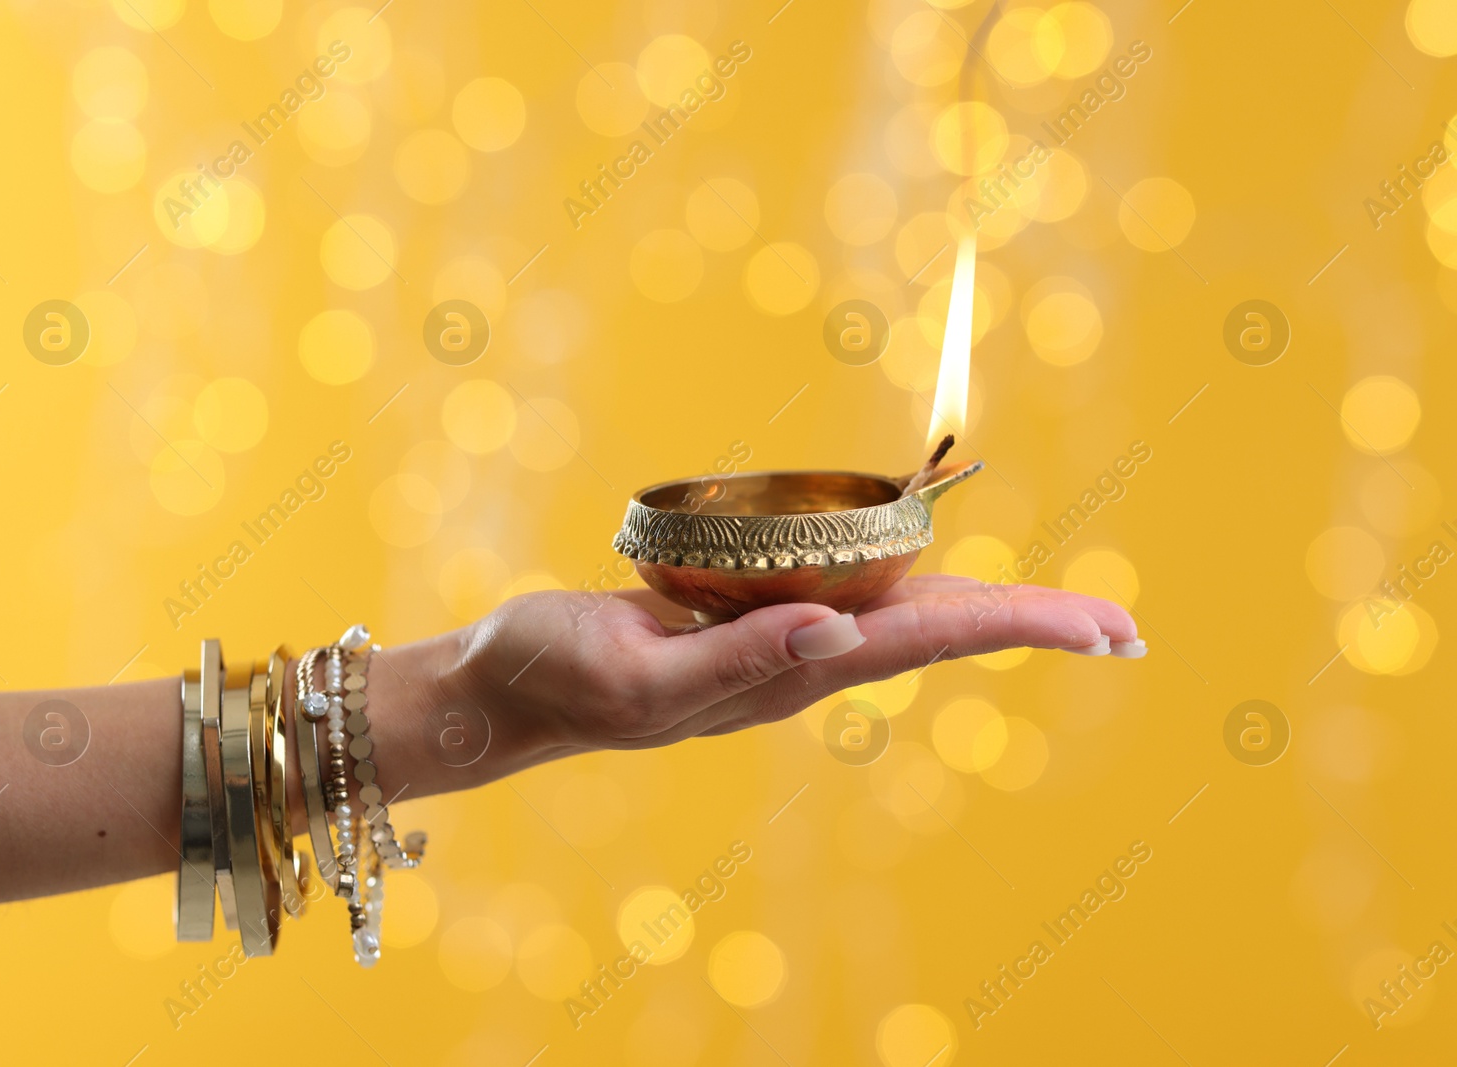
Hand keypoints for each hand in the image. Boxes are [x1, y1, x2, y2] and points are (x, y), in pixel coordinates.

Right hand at [407, 575, 1142, 793]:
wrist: (509, 689)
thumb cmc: (558, 678)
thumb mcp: (637, 672)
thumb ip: (736, 661)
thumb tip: (839, 631)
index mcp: (787, 676)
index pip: (925, 642)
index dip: (1019, 626)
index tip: (1106, 629)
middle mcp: (801, 661)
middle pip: (938, 634)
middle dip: (1032, 627)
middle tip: (1126, 628)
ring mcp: (778, 643)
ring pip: (903, 619)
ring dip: (986, 611)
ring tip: (1066, 614)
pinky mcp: (749, 618)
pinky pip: (848, 596)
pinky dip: (912, 585)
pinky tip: (936, 583)